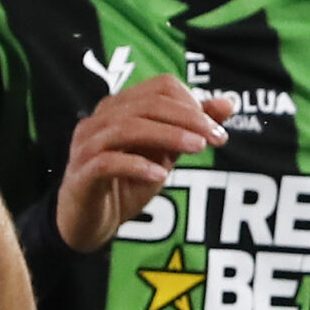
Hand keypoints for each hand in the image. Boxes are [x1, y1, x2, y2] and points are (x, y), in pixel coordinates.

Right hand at [56, 75, 231, 251]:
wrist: (90, 222)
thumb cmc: (126, 183)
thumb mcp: (165, 155)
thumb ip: (190, 129)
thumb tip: (227, 102)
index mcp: (120, 108)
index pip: (160, 87)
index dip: (191, 103)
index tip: (215, 128)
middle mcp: (99, 120)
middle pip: (147, 104)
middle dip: (187, 118)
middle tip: (216, 138)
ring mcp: (86, 146)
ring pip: (128, 128)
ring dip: (168, 136)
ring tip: (197, 149)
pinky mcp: (81, 174)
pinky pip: (107, 162)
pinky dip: (137, 165)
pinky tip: (160, 175)